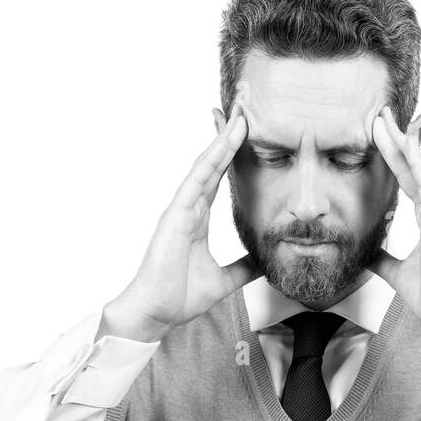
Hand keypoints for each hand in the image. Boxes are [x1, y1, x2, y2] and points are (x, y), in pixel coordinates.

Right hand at [99, 109, 260, 342]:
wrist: (155, 313)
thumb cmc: (178, 297)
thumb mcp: (223, 280)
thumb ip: (243, 268)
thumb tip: (264, 262)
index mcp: (198, 218)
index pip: (219, 176)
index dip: (232, 152)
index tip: (248, 129)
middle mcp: (189, 208)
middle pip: (212, 162)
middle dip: (229, 135)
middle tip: (246, 106)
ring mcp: (180, 209)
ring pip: (205, 165)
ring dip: (223, 139)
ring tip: (242, 115)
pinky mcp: (174, 216)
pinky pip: (196, 181)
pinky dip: (210, 160)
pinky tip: (224, 142)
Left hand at [369, 107, 420, 362]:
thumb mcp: (396, 272)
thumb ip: (382, 258)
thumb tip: (365, 253)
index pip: (407, 176)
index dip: (393, 154)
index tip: (379, 132)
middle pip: (413, 163)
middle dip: (396, 137)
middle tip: (381, 112)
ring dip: (406, 139)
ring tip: (391, 117)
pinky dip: (419, 160)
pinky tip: (408, 142)